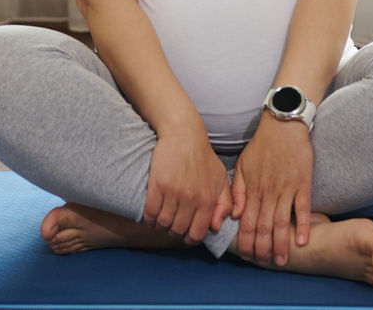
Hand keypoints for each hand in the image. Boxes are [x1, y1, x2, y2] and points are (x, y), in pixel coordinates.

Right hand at [143, 123, 232, 244]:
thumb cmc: (203, 157)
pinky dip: (148, 218)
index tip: (184, 232)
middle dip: (173, 232)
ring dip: (159, 225)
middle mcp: (192, 199)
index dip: (189, 238)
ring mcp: (174, 192)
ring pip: (163, 223)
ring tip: (160, 220)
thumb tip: (216, 227)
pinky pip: (150, 212)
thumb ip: (224, 204)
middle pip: (178, 231)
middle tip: (170, 225)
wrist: (184, 134)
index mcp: (208, 199)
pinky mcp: (158, 185)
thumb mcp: (221, 179)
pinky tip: (150, 215)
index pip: (197, 234)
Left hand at [231, 112, 313, 265]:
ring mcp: (286, 188)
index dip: (246, 242)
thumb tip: (234, 215)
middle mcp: (268, 192)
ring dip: (281, 243)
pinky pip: (303, 208)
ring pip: (281, 221)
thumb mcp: (242, 165)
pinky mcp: (303, 183)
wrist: (283, 125)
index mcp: (252, 189)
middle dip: (262, 249)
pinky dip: (303, 225)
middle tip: (263, 264)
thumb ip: (237, 191)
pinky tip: (303, 241)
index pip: (247, 222)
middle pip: (263, 227)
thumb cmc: (261, 146)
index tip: (247, 257)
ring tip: (282, 260)